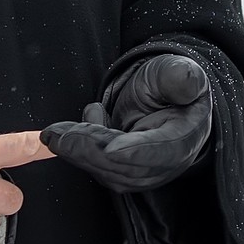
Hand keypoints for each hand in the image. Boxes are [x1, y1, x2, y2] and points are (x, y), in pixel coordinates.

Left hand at [41, 55, 211, 191]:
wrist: (160, 96)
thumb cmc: (170, 83)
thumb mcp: (176, 71)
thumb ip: (180, 77)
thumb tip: (187, 80)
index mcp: (186, 136)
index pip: (163, 151)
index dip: (136, 151)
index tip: (111, 149)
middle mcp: (168, 161)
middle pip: (128, 166)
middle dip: (91, 151)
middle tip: (61, 136)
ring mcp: (146, 171)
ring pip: (110, 172)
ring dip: (78, 154)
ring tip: (55, 133)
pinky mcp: (126, 172)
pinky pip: (99, 170)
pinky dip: (78, 154)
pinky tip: (68, 132)